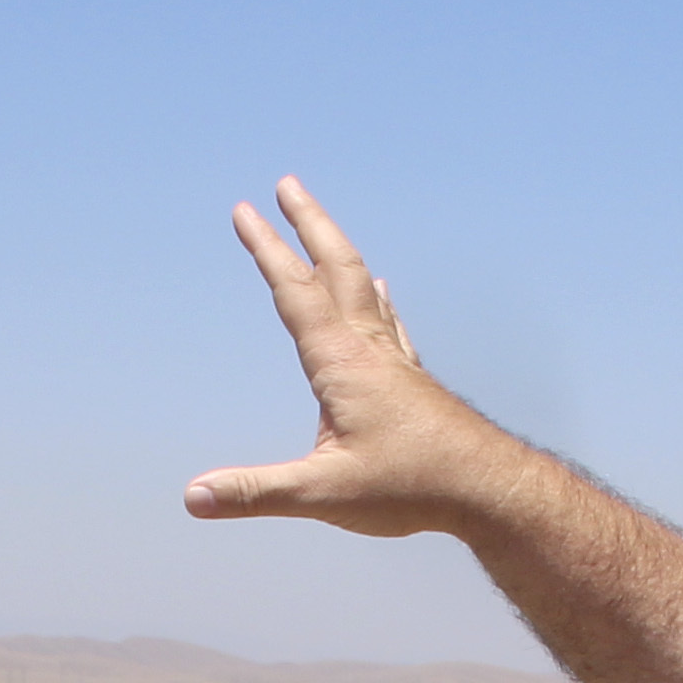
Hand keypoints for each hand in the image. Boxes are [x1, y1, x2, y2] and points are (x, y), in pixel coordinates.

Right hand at [184, 179, 517, 539]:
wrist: (489, 490)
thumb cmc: (412, 488)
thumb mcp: (324, 494)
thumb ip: (256, 492)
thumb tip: (194, 497)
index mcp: (342, 362)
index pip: (294, 292)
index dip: (266, 248)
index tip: (245, 210)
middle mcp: (370, 349)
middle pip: (337, 267)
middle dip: (308, 223)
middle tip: (287, 185)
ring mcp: (396, 361)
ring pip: (364, 287)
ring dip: (338, 252)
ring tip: (323, 228)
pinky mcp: (413, 380)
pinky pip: (390, 321)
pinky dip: (377, 296)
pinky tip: (383, 293)